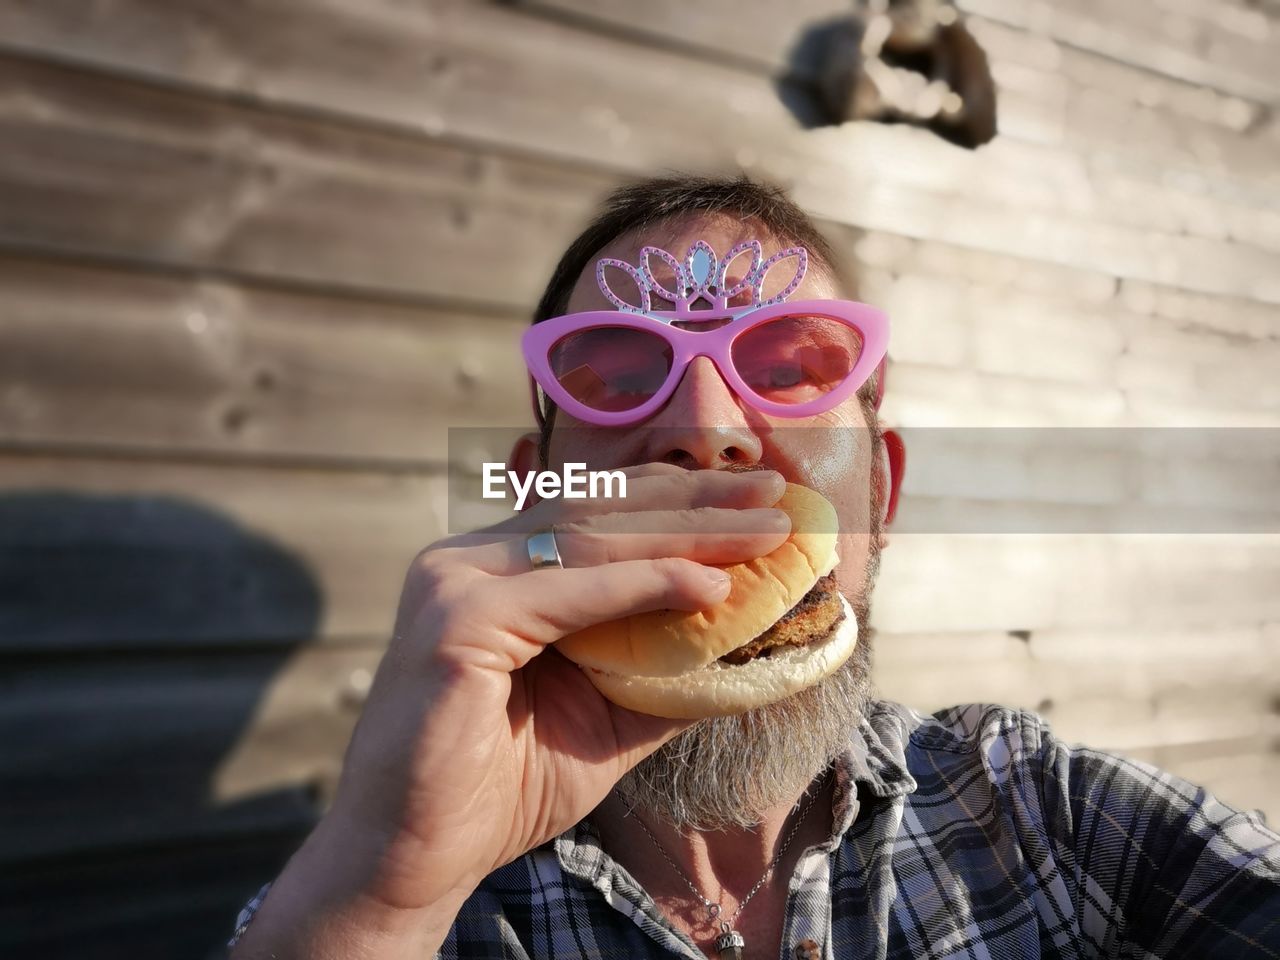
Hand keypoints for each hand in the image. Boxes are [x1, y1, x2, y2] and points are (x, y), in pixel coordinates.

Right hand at [232, 464, 788, 957]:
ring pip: (591, 538)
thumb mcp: (607, 714)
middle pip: (600, 510)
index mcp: (496, 568)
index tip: (756, 499)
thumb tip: (753, 642)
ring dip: (687, 531)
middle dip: (696, 500)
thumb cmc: (501, 786)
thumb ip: (665, 669)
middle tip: (775, 494)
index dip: (679, 499)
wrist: (415, 857)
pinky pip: (568, 592)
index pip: (598, 513)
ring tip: (763, 530)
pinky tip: (706, 585)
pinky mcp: (455, 620)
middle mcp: (469, 558)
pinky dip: (644, 585)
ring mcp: (455, 580)